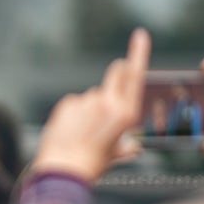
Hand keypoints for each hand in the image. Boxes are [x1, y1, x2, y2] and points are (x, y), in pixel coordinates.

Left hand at [29, 28, 151, 181]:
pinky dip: (75, 113)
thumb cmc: (92, 164)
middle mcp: (108, 103)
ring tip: (84, 131)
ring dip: (92, 107)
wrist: (64, 169)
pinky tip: (71, 129)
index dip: (138, 52)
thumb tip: (134, 148)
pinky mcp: (68, 103)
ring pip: (93, 96)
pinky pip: (76, 103)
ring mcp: (87, 101)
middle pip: (116, 73)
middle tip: (112, 93)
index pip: (135, 75)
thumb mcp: (114, 155)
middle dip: (118, 72)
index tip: (140, 35)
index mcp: (126, 114)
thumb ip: (126, 148)